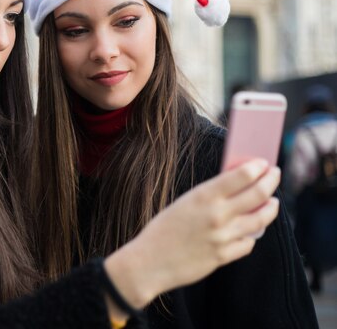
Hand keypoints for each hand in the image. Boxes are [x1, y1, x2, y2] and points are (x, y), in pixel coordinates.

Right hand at [104, 159, 279, 308]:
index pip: (241, 176)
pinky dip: (251, 235)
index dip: (258, 167)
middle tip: (275, 175)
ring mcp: (222, 237)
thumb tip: (236, 185)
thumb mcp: (183, 202)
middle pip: (258, 194)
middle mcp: (217, 215)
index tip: (264, 164)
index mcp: (203, 196)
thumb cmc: (162, 229)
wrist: (149, 261)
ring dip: (271, 209)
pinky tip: (250, 231)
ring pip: (260, 220)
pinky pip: (248, 243)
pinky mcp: (223, 257)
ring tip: (273, 203)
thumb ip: (209, 196)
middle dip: (271, 181)